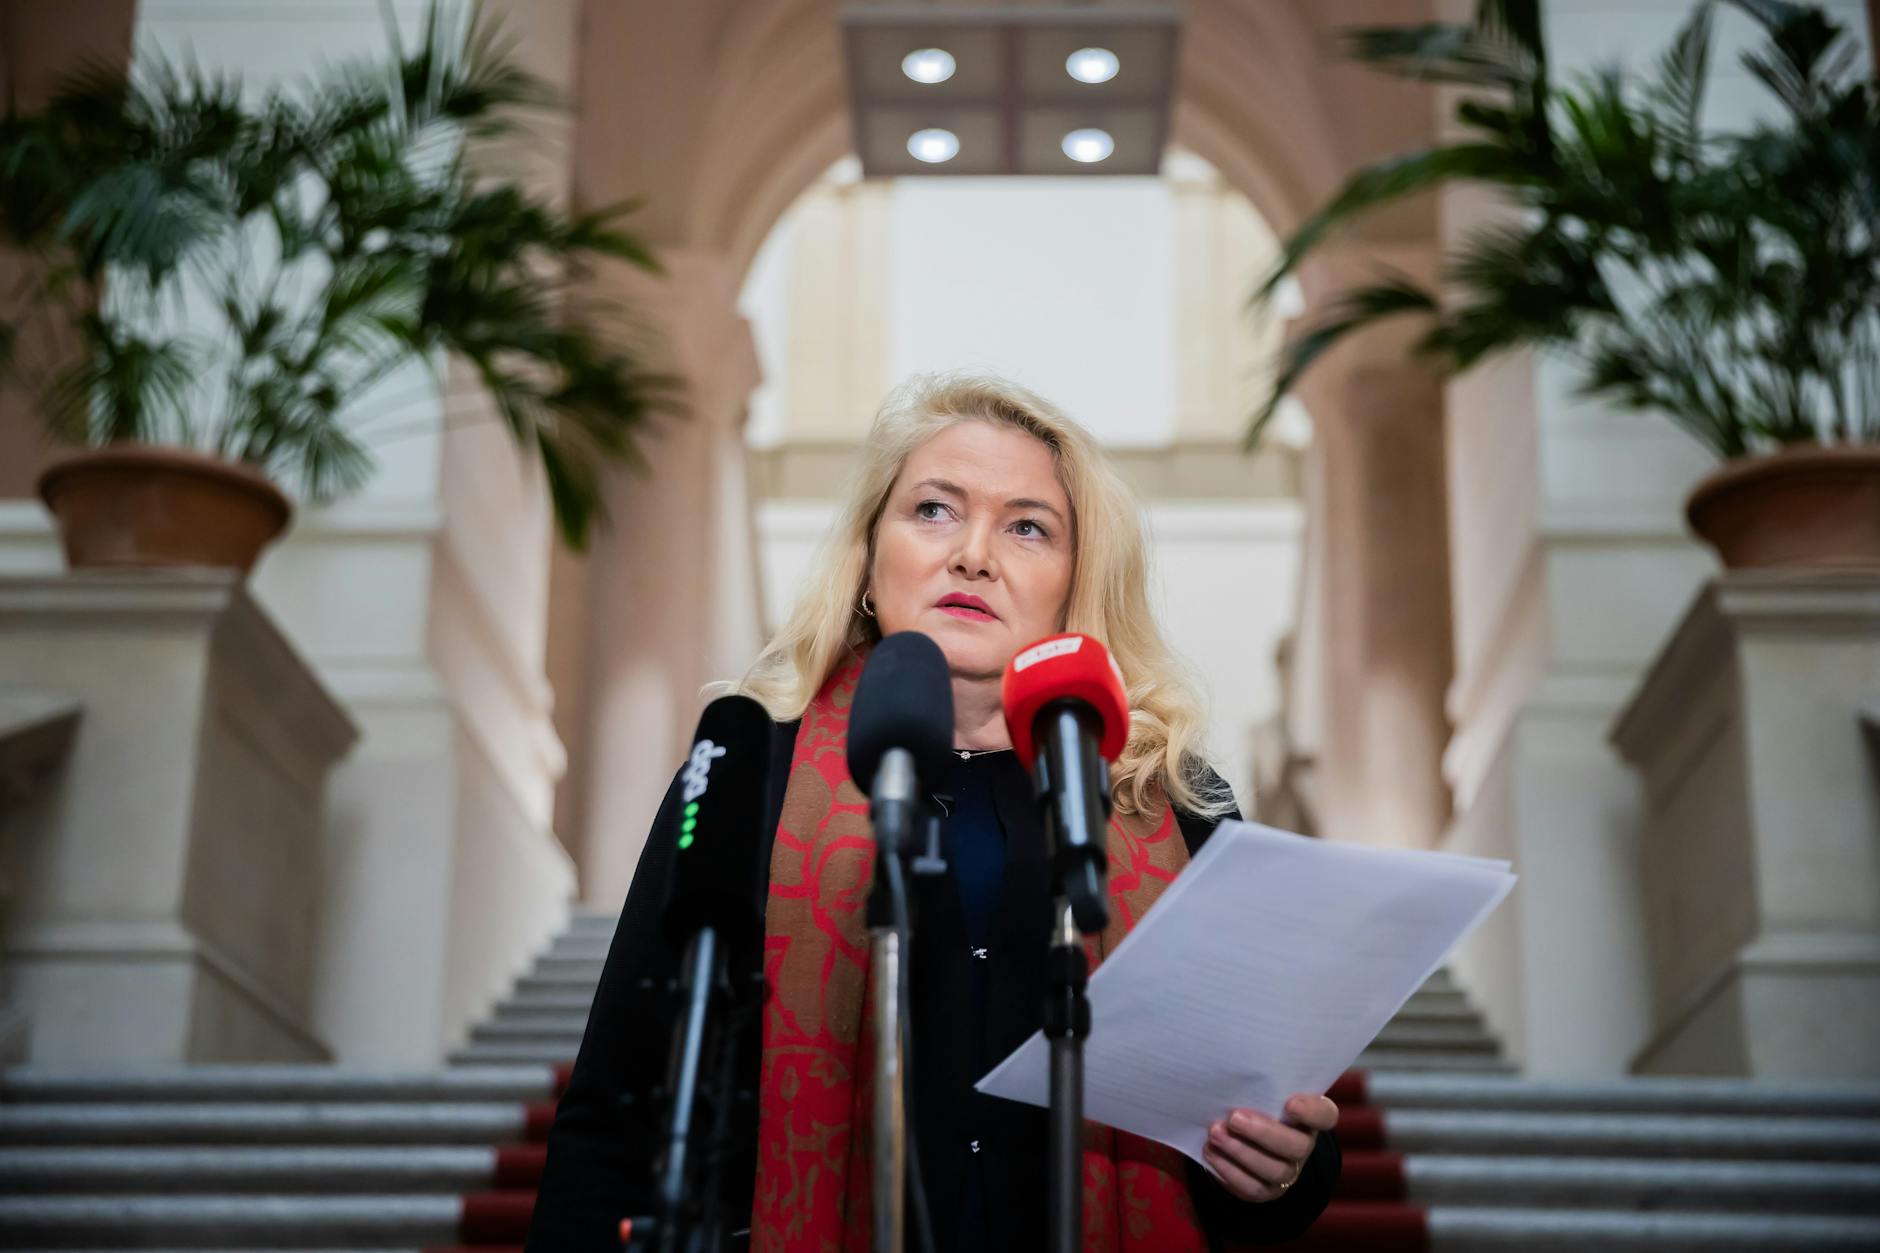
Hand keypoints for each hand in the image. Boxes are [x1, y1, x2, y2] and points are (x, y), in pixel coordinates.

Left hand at [1203, 1093, 1338, 1203]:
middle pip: (1297, 1146)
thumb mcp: (1262, 1089)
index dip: (1311, 1112)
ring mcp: (1288, 1172)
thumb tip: (1232, 1061)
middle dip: (1263, 1133)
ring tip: (1215, 1134)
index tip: (1290, 1103)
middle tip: (1234, 1118)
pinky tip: (1210, 1151)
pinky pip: (1251, 1187)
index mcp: (1311, 1117)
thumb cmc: (1255, 1101)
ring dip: (1240, 1152)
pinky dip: (1228, 1170)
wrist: (1244, 1135)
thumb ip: (1259, 1082)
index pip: (1325, 1115)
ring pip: (1273, 1169)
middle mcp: (1304, 1146)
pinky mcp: (1266, 1190)